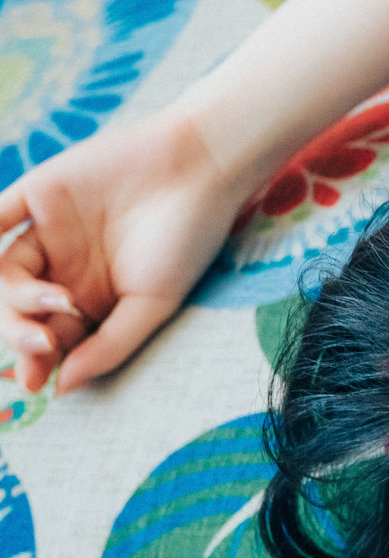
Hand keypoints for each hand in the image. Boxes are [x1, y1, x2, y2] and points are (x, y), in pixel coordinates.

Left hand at [0, 112, 247, 392]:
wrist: (200, 168)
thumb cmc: (188, 240)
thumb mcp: (154, 304)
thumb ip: (108, 345)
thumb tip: (61, 389)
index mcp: (92, 299)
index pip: (49, 336)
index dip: (38, 360)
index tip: (39, 380)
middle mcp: (63, 268)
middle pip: (19, 310)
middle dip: (22, 333)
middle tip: (44, 344)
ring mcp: (47, 231)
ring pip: (5, 272)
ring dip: (15, 297)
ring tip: (54, 301)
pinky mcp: (36, 194)